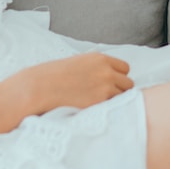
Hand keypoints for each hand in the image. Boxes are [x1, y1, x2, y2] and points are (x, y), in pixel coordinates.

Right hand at [8, 53, 133, 116]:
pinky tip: (96, 109)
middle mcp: (106, 71)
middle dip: (120, 90)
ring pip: (123, 97)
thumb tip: (109, 75)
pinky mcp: (100, 102)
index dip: (118, 77)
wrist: (41, 87)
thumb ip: (95, 67)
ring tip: (99, 104)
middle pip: (128, 83)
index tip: (110, 83)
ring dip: (114, 101)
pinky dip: (108, 109)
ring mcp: (105, 87)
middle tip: (105, 97)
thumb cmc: (55, 76)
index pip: (125, 68)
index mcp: (100, 58)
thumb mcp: (78, 62)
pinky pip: (114, 107)